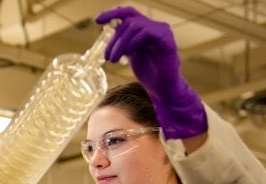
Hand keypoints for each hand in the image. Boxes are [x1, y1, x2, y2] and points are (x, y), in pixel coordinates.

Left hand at [96, 6, 206, 139]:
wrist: (162, 89)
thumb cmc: (148, 72)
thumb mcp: (130, 54)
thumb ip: (123, 42)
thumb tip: (107, 34)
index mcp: (146, 27)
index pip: (128, 13)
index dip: (112, 13)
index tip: (97, 20)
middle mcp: (155, 26)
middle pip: (129, 19)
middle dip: (114, 37)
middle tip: (107, 55)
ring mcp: (162, 32)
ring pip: (135, 26)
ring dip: (120, 43)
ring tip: (114, 59)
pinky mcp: (167, 40)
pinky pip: (147, 33)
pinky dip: (133, 42)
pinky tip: (128, 55)